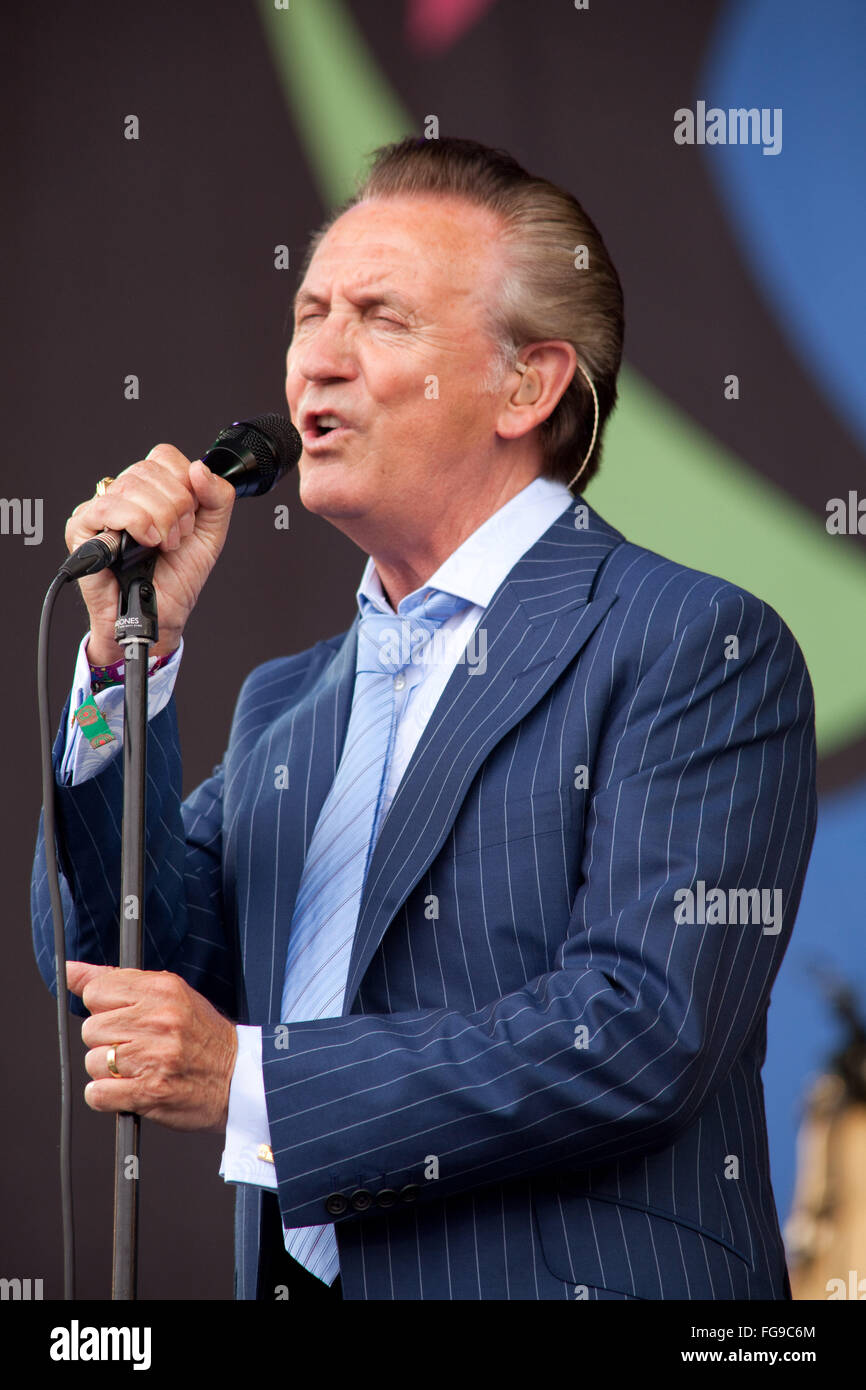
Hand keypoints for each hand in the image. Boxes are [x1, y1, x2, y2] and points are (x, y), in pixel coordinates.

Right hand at [65, 445, 235, 665]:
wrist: (160, 614)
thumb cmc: (177, 577)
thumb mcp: (211, 534)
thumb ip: (218, 498)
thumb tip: (200, 469)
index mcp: (152, 489)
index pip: (164, 457)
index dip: (184, 484)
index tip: (191, 517)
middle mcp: (125, 494)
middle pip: (148, 470)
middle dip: (175, 507)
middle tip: (177, 538)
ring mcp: (102, 508)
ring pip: (131, 486)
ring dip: (158, 518)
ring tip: (162, 545)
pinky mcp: (82, 527)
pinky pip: (107, 507)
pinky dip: (135, 523)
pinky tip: (145, 542)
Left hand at [66, 961, 237, 1131]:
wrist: (238, 1078)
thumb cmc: (202, 1036)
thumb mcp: (168, 994)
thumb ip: (116, 980)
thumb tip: (70, 970)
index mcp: (162, 990)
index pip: (96, 992)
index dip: (104, 1008)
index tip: (123, 1017)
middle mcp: (158, 1020)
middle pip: (91, 1029)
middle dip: (108, 1041)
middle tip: (136, 1045)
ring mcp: (153, 1057)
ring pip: (93, 1062)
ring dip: (110, 1071)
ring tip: (139, 1067)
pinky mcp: (149, 1092)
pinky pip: (98, 1094)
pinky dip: (108, 1096)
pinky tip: (130, 1088)